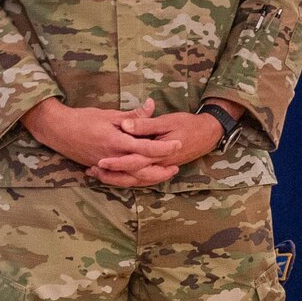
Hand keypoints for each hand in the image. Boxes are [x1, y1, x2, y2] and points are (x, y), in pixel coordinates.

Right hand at [23, 98, 182, 182]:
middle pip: (141, 170)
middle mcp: (112, 157)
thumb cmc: (83, 118)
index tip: (179, 144)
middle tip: (176, 167)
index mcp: (116, 141)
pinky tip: (143, 179)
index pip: (145, 148)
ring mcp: (105, 166)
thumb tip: (153, 105)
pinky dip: (133, 180)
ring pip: (131, 179)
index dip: (164, 147)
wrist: (57, 130)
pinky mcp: (100, 169)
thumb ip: (133, 115)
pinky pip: (120, 179)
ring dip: (149, 179)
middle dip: (160, 171)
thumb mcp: (110, 114)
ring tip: (164, 175)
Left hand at [91, 108, 229, 186]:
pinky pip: (143, 178)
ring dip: (117, 178)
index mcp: (158, 153)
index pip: (134, 161)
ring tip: (98, 174)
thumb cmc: (188, 124)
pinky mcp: (161, 168)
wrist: (209, 133)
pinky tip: (116, 175)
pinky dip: (128, 178)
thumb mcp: (167, 121)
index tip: (99, 161)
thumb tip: (125, 125)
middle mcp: (158, 164)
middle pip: (132, 175)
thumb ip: (145, 124)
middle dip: (112, 175)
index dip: (116, 162)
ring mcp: (160, 168)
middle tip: (92, 171)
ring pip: (136, 180)